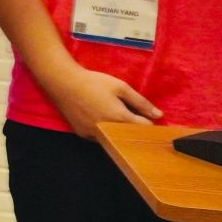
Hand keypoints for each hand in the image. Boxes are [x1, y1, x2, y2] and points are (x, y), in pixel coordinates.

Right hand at [44, 64, 163, 138]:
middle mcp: (109, 131)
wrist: (63, 83)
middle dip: (135, 127)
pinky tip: (101, 119)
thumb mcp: (120, 87)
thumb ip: (141, 102)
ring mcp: (94, 135)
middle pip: (130, 136)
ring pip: (115, 139)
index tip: (150, 117)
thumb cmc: (93, 82)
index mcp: (120, 118)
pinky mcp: (83, 135)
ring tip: (116, 116)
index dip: (150, 122)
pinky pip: (101, 138)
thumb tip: (159, 115)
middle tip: (133, 115)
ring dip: (120, 131)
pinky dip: (106, 132)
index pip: (144, 128)